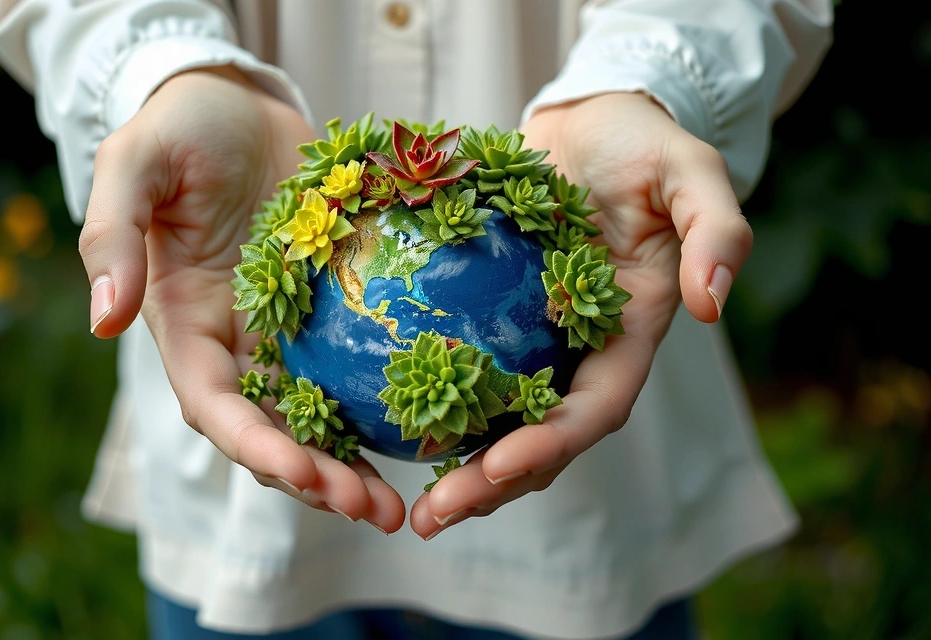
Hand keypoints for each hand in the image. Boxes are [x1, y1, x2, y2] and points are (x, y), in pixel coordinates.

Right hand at [81, 68, 405, 532]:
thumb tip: (102, 322)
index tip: (302, 473)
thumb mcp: (134, 166)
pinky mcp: (333, 312)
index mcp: (184, 327)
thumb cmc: (179, 129)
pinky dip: (384, 409)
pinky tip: (428, 435)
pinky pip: (357, 372)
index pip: (215, 406)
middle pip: (272, 432)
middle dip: (316, 480)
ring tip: (403, 507)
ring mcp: (287, 334)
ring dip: (354, 466)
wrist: (236, 105)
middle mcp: (236, 345)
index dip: (254, 446)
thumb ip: (112, 238)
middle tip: (376, 512)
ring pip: (320, 419)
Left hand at [410, 92, 751, 538]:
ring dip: (461, 467)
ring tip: (409, 509)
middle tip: (434, 518)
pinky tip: (388, 430)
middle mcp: (585, 351)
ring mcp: (540, 340)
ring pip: (501, 422)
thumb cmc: (645, 144)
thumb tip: (713, 306)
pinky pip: (466, 372)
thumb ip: (717, 232)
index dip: (553, 443)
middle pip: (544, 437)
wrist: (593, 121)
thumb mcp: (692, 172)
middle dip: (495, 483)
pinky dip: (435, 407)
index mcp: (631, 333)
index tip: (500, 466)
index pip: (597, 407)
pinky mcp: (497, 319)